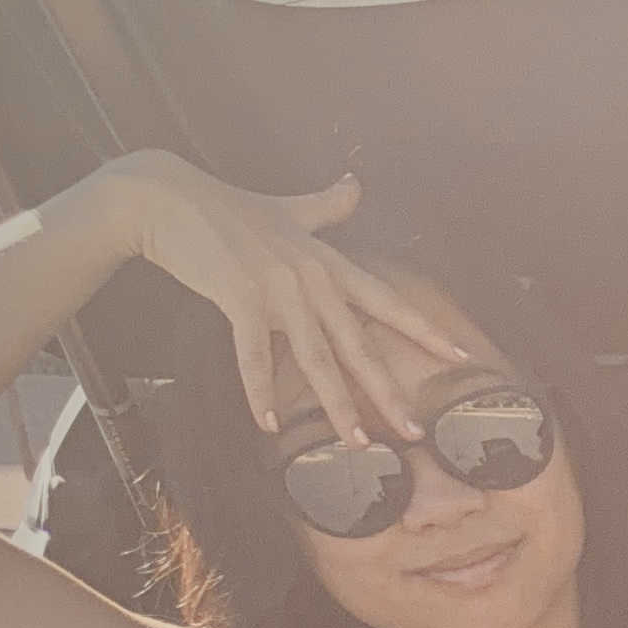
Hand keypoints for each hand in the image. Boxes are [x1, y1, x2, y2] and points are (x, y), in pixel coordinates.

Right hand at [89, 152, 462, 446]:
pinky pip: (253, 354)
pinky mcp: (239, 297)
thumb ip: (326, 207)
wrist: (167, 197)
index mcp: (328, 263)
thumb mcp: (287, 208)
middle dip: (387, 391)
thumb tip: (356, 184)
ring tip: (356, 443)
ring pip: (316, 357)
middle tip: (414, 430)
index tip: (460, 356)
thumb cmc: (226, 207)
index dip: (425, 330)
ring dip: (336, 404)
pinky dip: (259, 390)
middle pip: (359, 343)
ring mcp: (278, 289)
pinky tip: (267, 424)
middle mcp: (313, 279)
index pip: (388, 301)